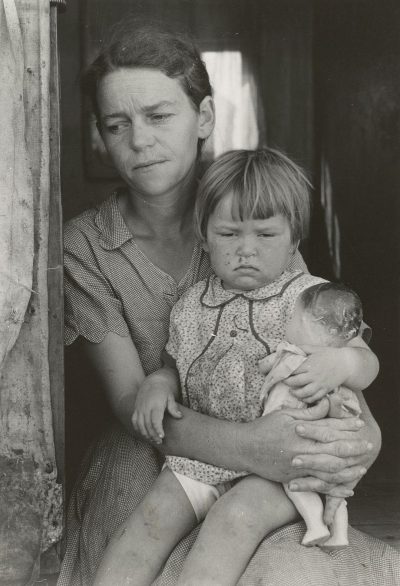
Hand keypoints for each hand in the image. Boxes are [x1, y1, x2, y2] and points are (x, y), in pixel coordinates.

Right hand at [132, 383, 181, 443]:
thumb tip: (179, 416)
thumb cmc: (163, 391)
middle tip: (159, 441)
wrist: (152, 382)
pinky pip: (135, 421)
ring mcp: (139, 408)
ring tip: (153, 440)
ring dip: (146, 434)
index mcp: (155, 404)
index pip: (155, 420)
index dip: (158, 429)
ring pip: (140, 425)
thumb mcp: (170, 397)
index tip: (162, 436)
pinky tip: (144, 434)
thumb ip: (173, 407)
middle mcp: (146, 407)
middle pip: (148, 425)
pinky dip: (138, 429)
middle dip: (153, 435)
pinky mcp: (136, 409)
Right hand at [244, 398, 378, 487]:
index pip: (328, 428)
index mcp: (300, 431)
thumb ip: (308, 413)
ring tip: (361, 468)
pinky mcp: (294, 478)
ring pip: (329, 470)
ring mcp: (298, 466)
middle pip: (333, 450)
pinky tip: (346, 489)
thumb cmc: (264, 427)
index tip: (359, 425)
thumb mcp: (285, 414)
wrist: (244, 448)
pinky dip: (334, 488)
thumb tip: (327, 404)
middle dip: (353, 448)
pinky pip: (318, 486)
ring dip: (348, 470)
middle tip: (367, 446)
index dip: (345, 427)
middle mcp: (301, 449)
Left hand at [284, 346, 352, 401]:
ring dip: (295, 393)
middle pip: (296, 382)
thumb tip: (290, 347)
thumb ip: (303, 348)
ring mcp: (320, 384)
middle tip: (284, 381)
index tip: (282, 372)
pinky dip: (307, 399)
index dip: (286, 371)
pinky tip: (302, 397)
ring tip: (292, 391)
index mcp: (310, 364)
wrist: (346, 364)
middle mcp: (314, 375)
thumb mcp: (316, 348)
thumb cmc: (330, 355)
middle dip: (288, 382)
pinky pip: (314, 398)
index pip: (293, 370)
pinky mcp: (325, 390)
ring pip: (304, 393)